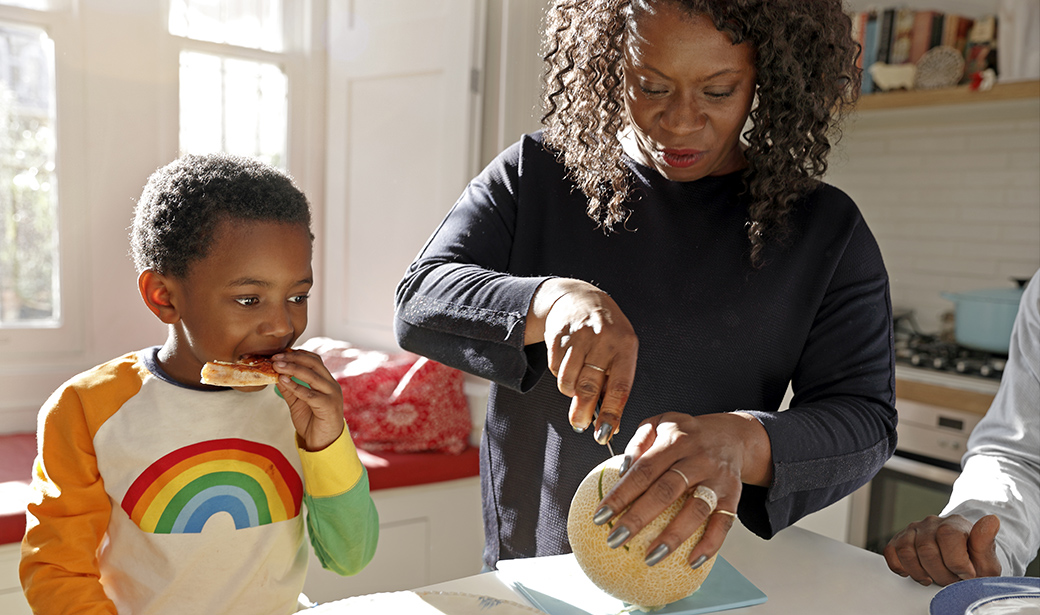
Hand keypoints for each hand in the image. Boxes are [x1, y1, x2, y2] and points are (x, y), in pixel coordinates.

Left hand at [272, 349, 344, 451]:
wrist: (324, 444)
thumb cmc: (313, 423)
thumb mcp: (297, 403)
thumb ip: (289, 389)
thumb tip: (275, 375)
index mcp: (326, 381)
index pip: (314, 360)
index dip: (297, 354)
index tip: (280, 353)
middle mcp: (331, 385)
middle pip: (314, 363)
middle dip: (293, 358)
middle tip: (276, 358)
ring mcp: (332, 395)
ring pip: (312, 375)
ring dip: (292, 368)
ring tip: (276, 366)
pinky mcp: (328, 406)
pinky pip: (310, 394)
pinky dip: (295, 386)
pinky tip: (283, 381)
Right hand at [525, 278, 637, 441]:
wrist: (579, 298)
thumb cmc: (606, 333)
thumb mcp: (620, 352)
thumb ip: (615, 385)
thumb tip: (610, 425)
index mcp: (625, 346)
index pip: (619, 387)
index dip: (611, 413)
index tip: (605, 433)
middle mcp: (603, 339)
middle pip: (588, 387)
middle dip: (582, 412)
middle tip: (579, 424)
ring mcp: (579, 336)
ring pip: (567, 381)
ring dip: (569, 390)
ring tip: (575, 384)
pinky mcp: (558, 335)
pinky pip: (554, 369)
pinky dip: (559, 374)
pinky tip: (567, 363)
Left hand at [592, 412, 771, 567]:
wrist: (733, 436)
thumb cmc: (686, 435)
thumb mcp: (660, 424)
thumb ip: (638, 442)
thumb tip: (621, 472)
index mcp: (675, 440)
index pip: (643, 470)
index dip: (621, 493)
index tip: (599, 516)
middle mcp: (698, 459)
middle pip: (666, 491)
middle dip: (638, 518)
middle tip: (615, 540)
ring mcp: (717, 479)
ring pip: (695, 510)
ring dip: (672, 537)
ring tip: (650, 558)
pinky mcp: (733, 496)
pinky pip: (723, 523)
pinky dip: (710, 544)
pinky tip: (691, 562)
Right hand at [884, 514, 1001, 585]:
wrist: (962, 563)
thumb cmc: (973, 563)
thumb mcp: (986, 559)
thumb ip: (986, 541)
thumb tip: (992, 520)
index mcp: (954, 524)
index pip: (948, 536)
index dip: (957, 562)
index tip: (966, 574)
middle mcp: (931, 523)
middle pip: (926, 550)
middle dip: (940, 574)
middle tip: (951, 580)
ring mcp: (913, 530)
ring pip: (906, 552)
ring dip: (920, 573)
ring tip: (934, 577)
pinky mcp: (899, 540)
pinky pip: (891, 552)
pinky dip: (901, 566)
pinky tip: (916, 572)